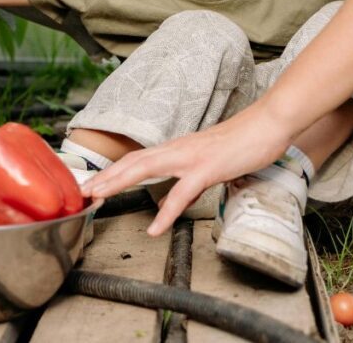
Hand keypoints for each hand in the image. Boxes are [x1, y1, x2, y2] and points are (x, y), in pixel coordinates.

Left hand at [81, 101, 292, 235]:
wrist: (268, 125)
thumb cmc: (243, 143)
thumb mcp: (209, 162)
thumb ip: (188, 179)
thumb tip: (173, 197)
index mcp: (177, 148)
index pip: (138, 158)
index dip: (113, 170)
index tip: (94, 183)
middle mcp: (178, 149)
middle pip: (132, 161)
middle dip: (105, 176)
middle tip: (84, 191)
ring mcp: (191, 158)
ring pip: (145, 168)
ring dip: (119, 182)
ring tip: (100, 197)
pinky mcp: (207, 169)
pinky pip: (181, 193)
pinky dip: (165, 213)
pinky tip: (154, 228)